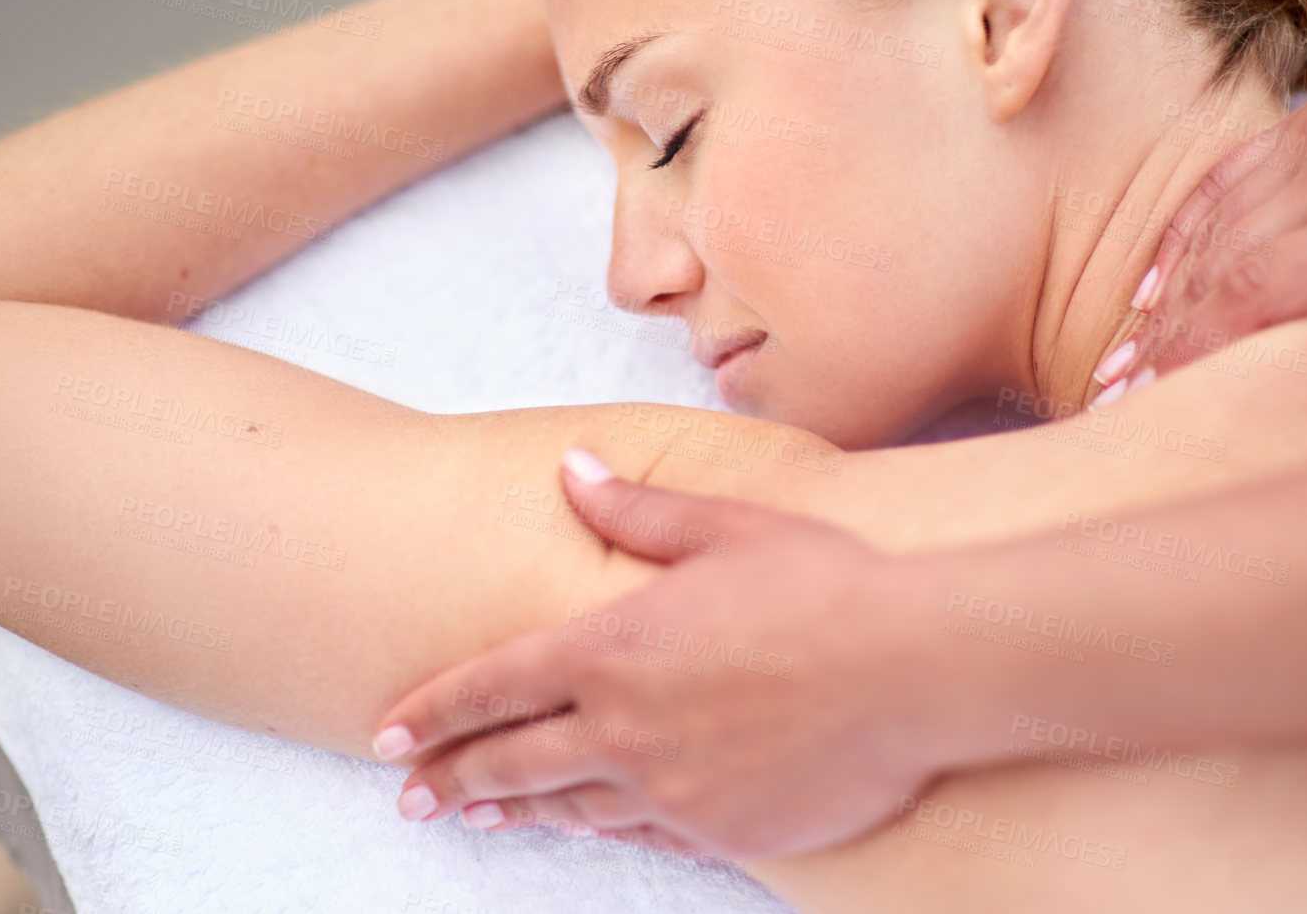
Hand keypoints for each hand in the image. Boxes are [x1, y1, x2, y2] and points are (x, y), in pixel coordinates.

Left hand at [371, 449, 950, 858]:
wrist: (918, 666)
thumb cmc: (822, 583)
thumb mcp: (723, 527)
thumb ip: (633, 511)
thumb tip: (570, 471)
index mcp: (612, 647)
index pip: (495, 686)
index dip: (435, 710)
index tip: (388, 735)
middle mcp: (627, 727)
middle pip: (513, 762)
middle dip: (454, 780)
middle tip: (411, 798)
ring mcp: (673, 790)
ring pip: (573, 806)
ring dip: (520, 811)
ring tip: (483, 818)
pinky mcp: (725, 830)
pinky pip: (648, 834)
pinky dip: (608, 828)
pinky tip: (591, 826)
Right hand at [1107, 1, 1306, 428]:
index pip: (1258, 290)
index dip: (1194, 346)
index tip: (1149, 396)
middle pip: (1221, 261)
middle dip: (1162, 332)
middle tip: (1114, 391)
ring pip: (1215, 218)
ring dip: (1162, 289)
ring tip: (1124, 349)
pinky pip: (1230, 172)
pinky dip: (1185, 227)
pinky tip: (1157, 273)